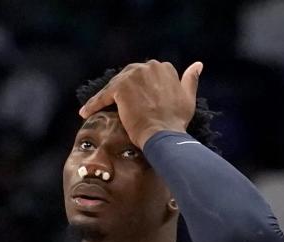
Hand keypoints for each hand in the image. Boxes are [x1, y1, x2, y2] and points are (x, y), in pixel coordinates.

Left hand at [79, 60, 201, 148]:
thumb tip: (198, 64)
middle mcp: (149, 67)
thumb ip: (190, 79)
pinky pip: (103, 95)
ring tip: (95, 109)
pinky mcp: (120, 87)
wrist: (163, 135)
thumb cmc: (176, 121)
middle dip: (120, 90)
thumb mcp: (188, 98)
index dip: (137, 89)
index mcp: (164, 68)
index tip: (132, 100)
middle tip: (114, 105)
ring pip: (114, 85)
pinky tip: (85, 113)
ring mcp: (134, 76)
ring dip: (105, 97)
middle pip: (127, 77)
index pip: (144, 75)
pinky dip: (94, 104)